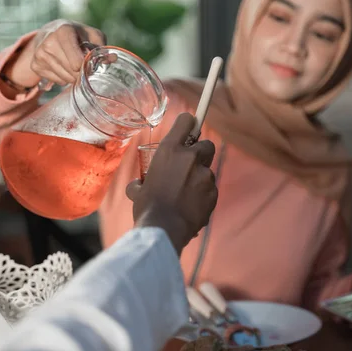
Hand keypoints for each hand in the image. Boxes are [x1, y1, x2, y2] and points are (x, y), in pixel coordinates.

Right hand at [4, 19, 105, 89]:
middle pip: (72, 71)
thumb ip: (102, 47)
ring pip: (65, 78)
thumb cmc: (77, 34)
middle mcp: (49, 42)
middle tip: (83, 65)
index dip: (82, 66)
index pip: (75, 58)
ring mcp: (40, 54)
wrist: (50, 32)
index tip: (85, 65)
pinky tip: (62, 67)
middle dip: (81, 72)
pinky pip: (57, 81)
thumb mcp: (92, 35)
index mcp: (64, 31)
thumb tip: (112, 59)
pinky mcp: (35, 65)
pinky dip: (63, 78)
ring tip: (72, 64)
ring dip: (73, 76)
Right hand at [126, 113, 217, 254]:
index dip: (189, 124)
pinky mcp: (213, 192)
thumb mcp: (138, 190)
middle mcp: (190, 158)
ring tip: (186, 196)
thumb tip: (138, 185)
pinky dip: (203, 196)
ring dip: (199, 179)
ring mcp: (204, 175)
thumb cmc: (147, 208)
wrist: (164, 229)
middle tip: (190, 167)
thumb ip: (142, 181)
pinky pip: (210, 190)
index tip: (189, 128)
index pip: (187, 121)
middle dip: (201, 154)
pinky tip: (191, 207)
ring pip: (207, 171)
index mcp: (170, 150)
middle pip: (207, 145)